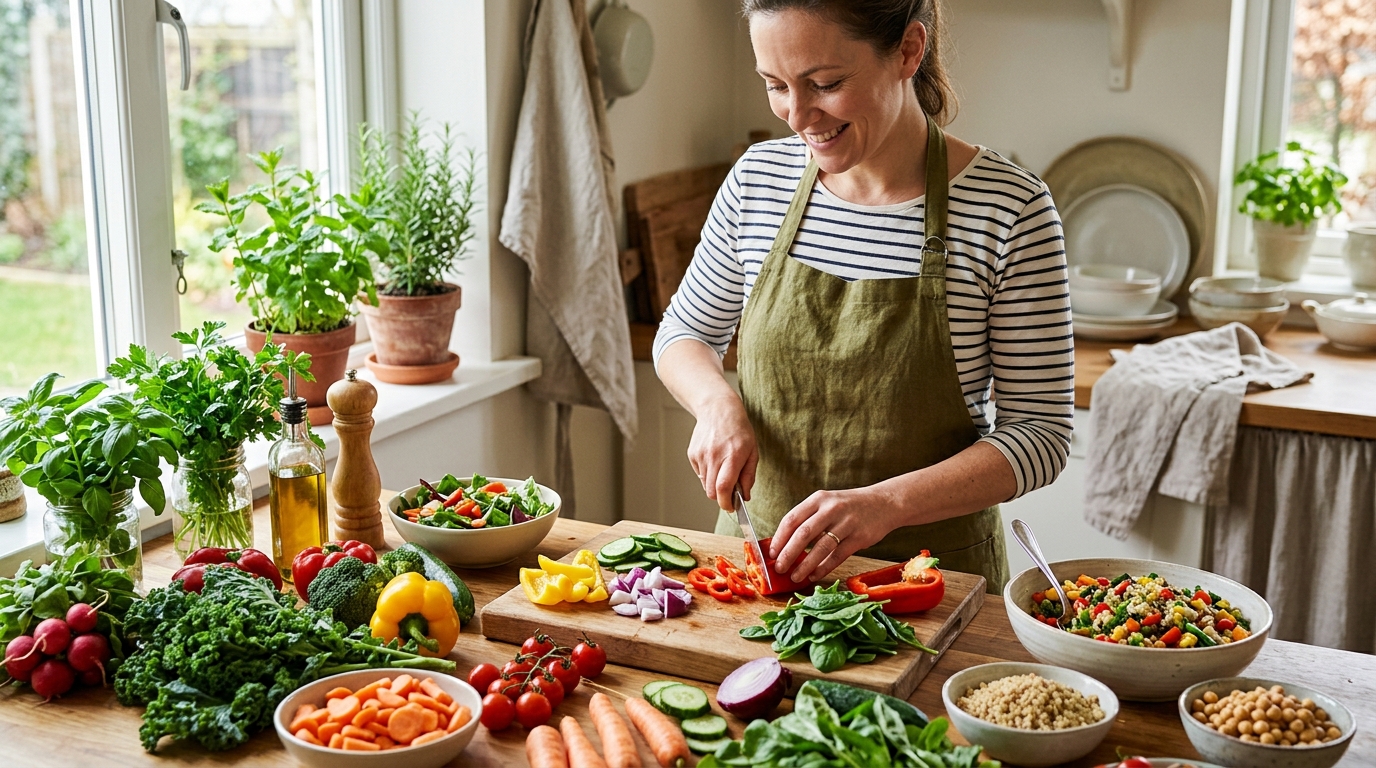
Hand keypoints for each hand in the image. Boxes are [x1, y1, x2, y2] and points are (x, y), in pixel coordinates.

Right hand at [687, 394, 757, 509]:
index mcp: (732, 456)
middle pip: (711, 491)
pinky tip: (714, 460)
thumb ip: (748, 476)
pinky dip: (707, 474)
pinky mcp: (692, 454)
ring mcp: (701, 455)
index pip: (724, 487)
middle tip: (730, 493)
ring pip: (705, 485)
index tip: (731, 507)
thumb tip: (744, 496)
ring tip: (723, 469)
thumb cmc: (739, 430)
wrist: (718, 409)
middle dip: (721, 497)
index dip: (726, 503)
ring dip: (714, 485)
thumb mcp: (753, 451)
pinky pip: (700, 474)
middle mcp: (714, 456)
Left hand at [769, 486, 895, 582]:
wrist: (884, 503)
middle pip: (804, 534)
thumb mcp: (827, 504)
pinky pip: (838, 556)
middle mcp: (831, 508)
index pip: (792, 519)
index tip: (771, 554)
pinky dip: (824, 568)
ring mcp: (847, 522)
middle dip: (788, 554)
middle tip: (779, 568)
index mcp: (818, 499)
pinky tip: (814, 575)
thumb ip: (809, 520)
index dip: (780, 538)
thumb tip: (785, 546)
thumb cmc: (848, 506)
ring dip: (805, 565)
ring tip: (795, 576)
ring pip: (821, 547)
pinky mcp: (860, 537)